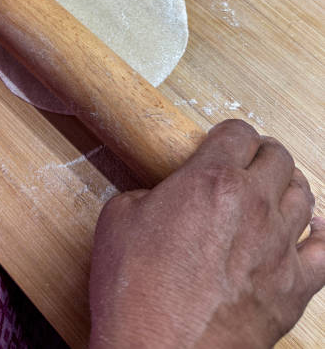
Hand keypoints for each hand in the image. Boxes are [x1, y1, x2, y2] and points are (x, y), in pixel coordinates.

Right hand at [90, 120, 323, 348]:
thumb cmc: (134, 291)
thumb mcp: (119, 218)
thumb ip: (152, 192)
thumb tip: (166, 197)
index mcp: (211, 180)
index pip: (239, 132)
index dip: (230, 132)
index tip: (226, 140)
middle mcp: (253, 205)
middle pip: (278, 157)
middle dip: (262, 153)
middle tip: (249, 161)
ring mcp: (279, 247)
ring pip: (304, 194)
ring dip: (287, 186)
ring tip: (272, 191)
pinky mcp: (294, 287)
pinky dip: (318, 235)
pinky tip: (307, 232)